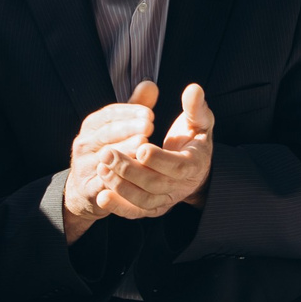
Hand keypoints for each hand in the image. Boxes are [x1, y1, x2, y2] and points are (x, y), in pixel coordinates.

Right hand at [65, 83, 159, 226]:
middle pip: (106, 133)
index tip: (149, 113)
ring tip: (142, 145)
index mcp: (92, 126)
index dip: (129, 112)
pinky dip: (116, 177)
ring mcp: (84, 165)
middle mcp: (84, 143)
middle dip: (127, 128)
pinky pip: (103, 181)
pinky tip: (133, 174)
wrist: (85, 188)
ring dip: (123, 150)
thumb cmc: (109, 150)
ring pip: (105, 156)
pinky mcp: (88, 187)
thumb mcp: (119, 128)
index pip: (109, 114)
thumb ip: (135, 107)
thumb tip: (150, 84)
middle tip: (149, 126)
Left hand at [103, 82, 215, 216]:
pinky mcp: (153, 208)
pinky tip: (102, 196)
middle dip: (130, 170)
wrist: (194, 168)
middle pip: (155, 184)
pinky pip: (136, 212)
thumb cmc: (193, 139)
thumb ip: (195, 107)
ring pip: (143, 200)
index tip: (140, 146)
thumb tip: (194, 89)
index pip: (177, 165)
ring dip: (121, 188)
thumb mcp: (199, 121)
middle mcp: (181, 186)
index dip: (159, 159)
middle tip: (107, 153)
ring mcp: (167, 200)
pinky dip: (119, 207)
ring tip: (102, 168)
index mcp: (194, 164)